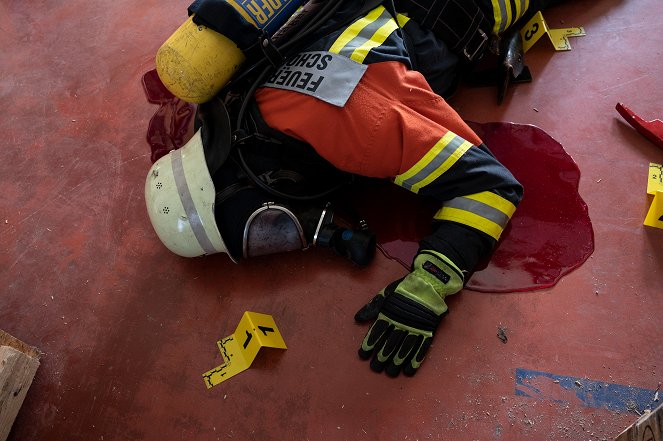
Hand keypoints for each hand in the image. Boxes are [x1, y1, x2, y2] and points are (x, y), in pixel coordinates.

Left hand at [354, 250, 463, 376]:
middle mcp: (401, 322)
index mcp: (389, 313)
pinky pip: (421, 348)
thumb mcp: (385, 294)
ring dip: (397, 362)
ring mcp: (416, 327)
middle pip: (390, 343)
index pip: (377, 331)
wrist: (429, 283)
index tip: (363, 355)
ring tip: (391, 372)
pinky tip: (409, 370)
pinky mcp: (428, 331)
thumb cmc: (404, 289)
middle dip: (382, 357)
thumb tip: (358, 319)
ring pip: (404, 348)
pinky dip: (415, 360)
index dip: (370, 344)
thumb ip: (373, 307)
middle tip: (376, 368)